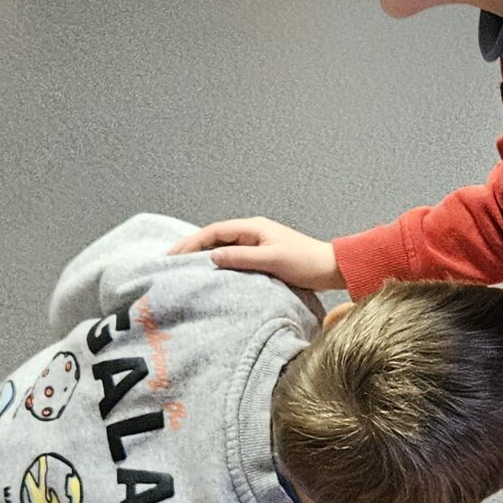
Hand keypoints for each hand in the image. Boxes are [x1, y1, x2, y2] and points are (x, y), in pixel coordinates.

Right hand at [171, 217, 344, 292]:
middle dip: (193, 247)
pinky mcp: (262, 256)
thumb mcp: (271, 260)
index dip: (192, 242)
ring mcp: (257, 244)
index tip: (174, 255)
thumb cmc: (305, 263)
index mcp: (253, 228)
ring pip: (223, 248)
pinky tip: (210, 275)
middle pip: (215, 238)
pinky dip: (219, 264)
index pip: (214, 231)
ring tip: (185, 269)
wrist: (331, 269)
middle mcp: (253, 232)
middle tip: (171, 261)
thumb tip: (212, 257)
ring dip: (204, 256)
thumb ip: (241, 258)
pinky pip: (234, 257)